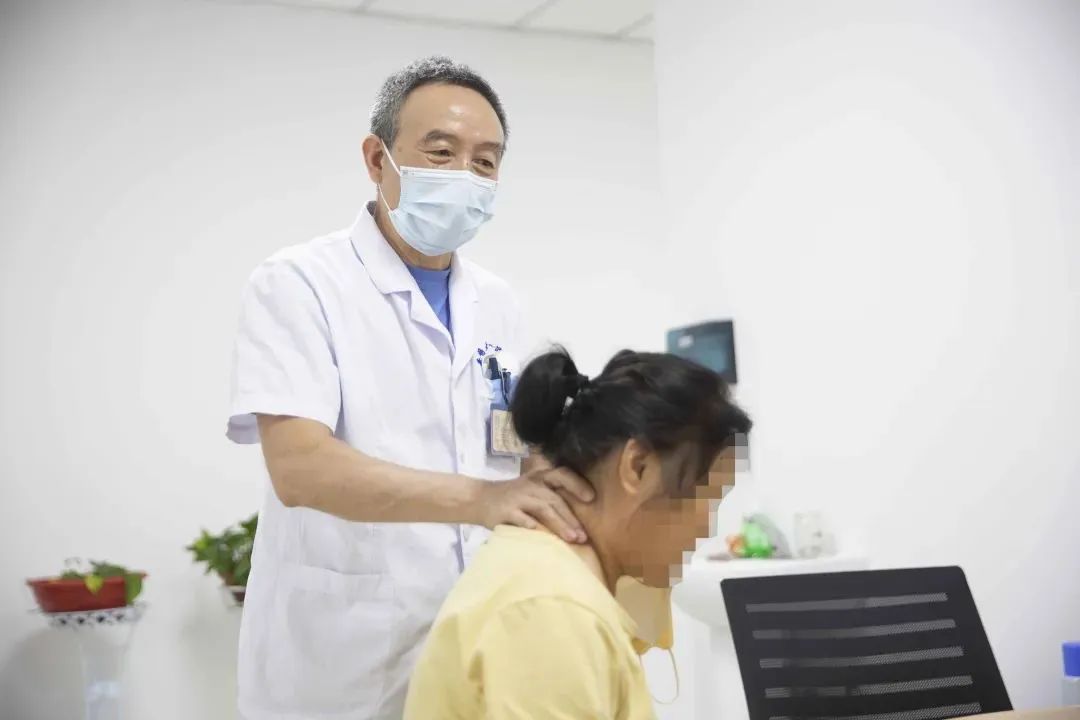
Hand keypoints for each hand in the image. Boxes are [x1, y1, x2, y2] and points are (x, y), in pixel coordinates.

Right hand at [475, 466, 594, 542]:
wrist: (479, 499)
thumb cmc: (515, 498)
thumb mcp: (533, 490)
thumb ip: (552, 497)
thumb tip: (581, 521)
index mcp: (540, 477)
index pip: (562, 474)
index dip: (577, 484)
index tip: (591, 497)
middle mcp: (531, 485)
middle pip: (555, 499)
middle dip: (571, 518)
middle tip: (584, 537)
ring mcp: (517, 497)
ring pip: (543, 509)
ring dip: (559, 525)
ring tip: (572, 539)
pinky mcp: (505, 511)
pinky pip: (522, 519)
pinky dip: (532, 527)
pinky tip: (543, 538)